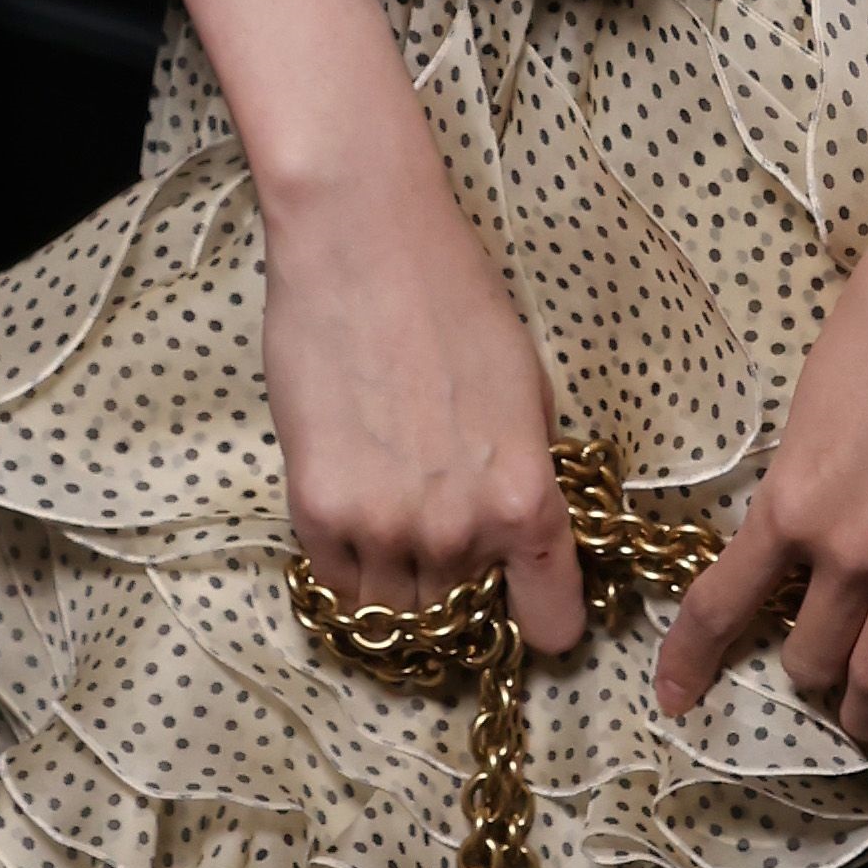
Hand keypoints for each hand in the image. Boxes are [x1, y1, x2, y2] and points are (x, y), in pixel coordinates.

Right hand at [261, 148, 584, 661]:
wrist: (364, 246)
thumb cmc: (456, 302)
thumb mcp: (529, 397)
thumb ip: (527, 479)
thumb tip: (521, 532)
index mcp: (526, 500)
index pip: (550, 621)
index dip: (545, 619)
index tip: (533, 611)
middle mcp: (458, 530)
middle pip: (460, 618)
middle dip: (460, 596)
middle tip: (448, 552)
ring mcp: (382, 526)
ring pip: (394, 613)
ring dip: (400, 587)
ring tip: (398, 534)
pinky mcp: (316, 509)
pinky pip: (338, 583)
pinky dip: (350, 569)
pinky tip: (358, 521)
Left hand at [653, 155, 867, 754]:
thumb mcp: (811, 399)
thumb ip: (803, 471)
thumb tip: (803, 506)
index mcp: (790, 501)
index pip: (721, 605)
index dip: (694, 662)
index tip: (676, 701)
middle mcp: (849, 548)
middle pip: (813, 654)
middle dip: (810, 678)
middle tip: (819, 681)